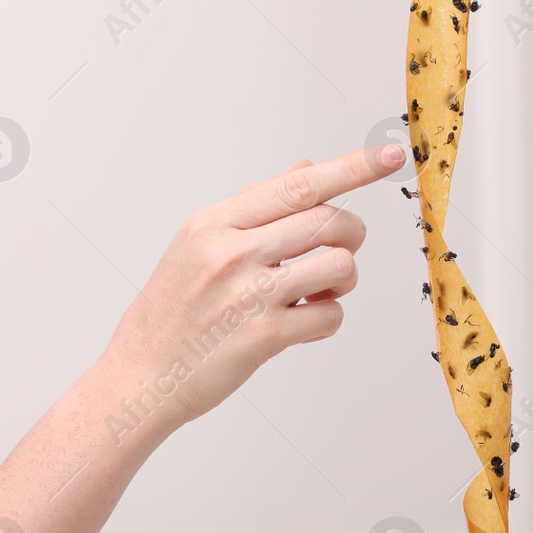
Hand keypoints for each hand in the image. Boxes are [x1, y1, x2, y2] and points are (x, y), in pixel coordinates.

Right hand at [97, 145, 405, 428]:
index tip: (392, 154)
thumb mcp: (198, 245)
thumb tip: (304, 166)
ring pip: (340, 264)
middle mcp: (231, 251)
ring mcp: (248, 294)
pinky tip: (302, 324)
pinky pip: (331, 317)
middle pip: (330, 220)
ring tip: (317, 292)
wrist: (140, 377)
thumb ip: (254, 207)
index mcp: (214, 222)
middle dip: (350, 236)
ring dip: (343, 280)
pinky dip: (327, 321)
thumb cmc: (172, 311)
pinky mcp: (263, 337)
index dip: (353, 167)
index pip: (298, 184)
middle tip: (333, 255)